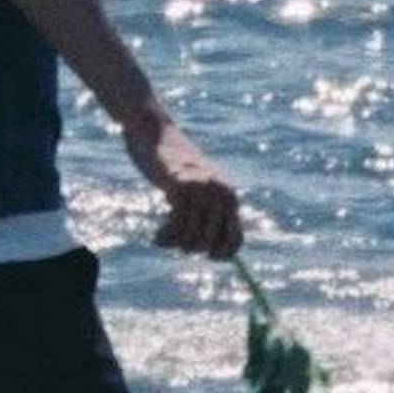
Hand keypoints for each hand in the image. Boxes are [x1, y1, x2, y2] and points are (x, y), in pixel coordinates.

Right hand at [121, 113, 243, 259]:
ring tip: (163, 237)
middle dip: (191, 248)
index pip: (235, 241)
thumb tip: (214, 253)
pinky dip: (165, 238)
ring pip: (192, 239)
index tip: (206, 256)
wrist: (158, 136)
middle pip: (210, 244)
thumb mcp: (199, 193)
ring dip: (174, 245)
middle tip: (177, 240)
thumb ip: (210, 216)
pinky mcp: (181, 187)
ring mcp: (202, 190)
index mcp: (230, 197)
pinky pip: (176, 228)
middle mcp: (221, 193)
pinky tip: (158, 236)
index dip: (222, 255)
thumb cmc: (176, 171)